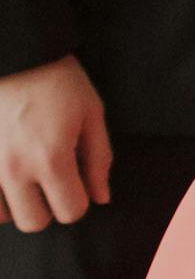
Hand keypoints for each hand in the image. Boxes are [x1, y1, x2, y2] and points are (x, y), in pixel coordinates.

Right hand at [0, 56, 110, 231]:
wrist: (13, 56)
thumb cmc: (56, 80)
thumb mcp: (91, 113)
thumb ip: (99, 159)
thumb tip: (101, 197)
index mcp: (51, 158)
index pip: (71, 212)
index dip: (79, 199)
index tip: (76, 181)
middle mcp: (13, 170)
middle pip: (34, 223)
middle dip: (48, 206)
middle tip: (49, 179)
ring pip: (1, 218)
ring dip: (15, 202)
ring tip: (23, 173)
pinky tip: (4, 173)